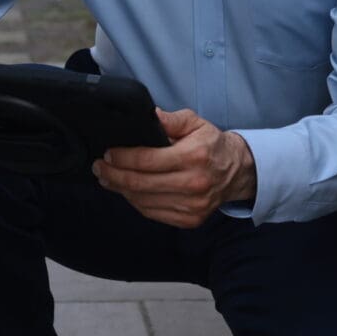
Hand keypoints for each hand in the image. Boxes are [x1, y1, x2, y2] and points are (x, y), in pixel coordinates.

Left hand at [94, 108, 255, 228]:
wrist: (237, 172)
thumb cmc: (212, 145)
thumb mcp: (195, 122)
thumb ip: (171, 119)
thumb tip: (148, 115)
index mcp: (193, 157)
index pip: (147, 160)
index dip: (122, 158)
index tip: (108, 153)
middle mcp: (193, 184)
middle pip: (140, 184)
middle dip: (113, 175)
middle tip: (99, 167)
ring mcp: (191, 206)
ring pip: (143, 201)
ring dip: (120, 190)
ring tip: (108, 179)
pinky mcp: (189, 220)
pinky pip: (152, 213)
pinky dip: (135, 202)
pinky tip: (127, 191)